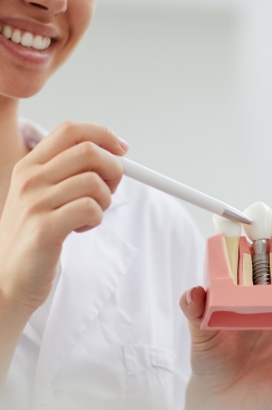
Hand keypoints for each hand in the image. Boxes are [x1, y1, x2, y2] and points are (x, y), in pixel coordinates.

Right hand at [0, 121, 126, 316]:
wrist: (7, 278)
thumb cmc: (33, 237)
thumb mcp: (43, 197)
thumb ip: (69, 175)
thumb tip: (114, 157)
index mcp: (30, 166)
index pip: (71, 130)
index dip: (103, 135)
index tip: (122, 150)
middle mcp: (30, 179)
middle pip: (89, 152)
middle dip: (114, 170)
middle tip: (109, 191)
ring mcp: (35, 203)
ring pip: (94, 182)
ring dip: (104, 200)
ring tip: (90, 215)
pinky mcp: (45, 228)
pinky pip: (91, 208)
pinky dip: (97, 219)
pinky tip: (81, 228)